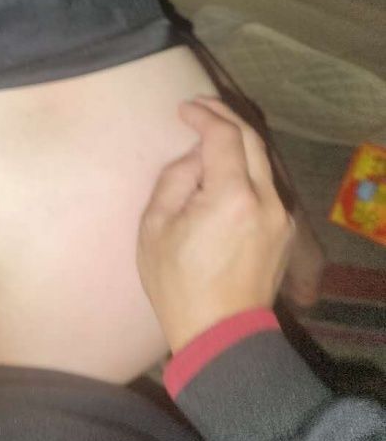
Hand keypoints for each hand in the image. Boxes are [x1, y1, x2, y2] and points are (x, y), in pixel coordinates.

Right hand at [137, 97, 294, 352]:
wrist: (220, 332)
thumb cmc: (177, 284)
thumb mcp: (155, 227)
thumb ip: (175, 178)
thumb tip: (196, 156)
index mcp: (232, 197)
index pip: (224, 135)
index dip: (203, 114)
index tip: (184, 108)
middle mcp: (267, 200)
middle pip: (252, 139)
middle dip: (224, 116)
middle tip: (198, 108)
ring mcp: (282, 216)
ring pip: (263, 160)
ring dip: (238, 141)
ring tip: (210, 133)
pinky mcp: (286, 231)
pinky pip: (267, 185)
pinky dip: (247, 166)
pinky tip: (226, 169)